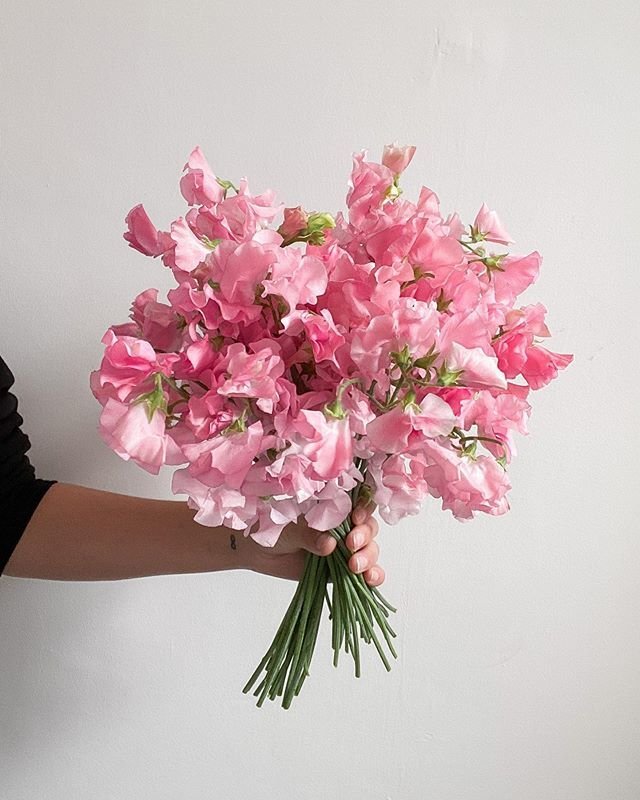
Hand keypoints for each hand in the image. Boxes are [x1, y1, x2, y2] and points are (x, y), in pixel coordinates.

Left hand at [245, 501, 382, 585]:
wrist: (260, 552)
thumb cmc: (275, 531)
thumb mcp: (291, 529)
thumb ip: (310, 536)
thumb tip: (329, 544)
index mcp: (334, 509)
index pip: (359, 505)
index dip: (364, 510)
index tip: (355, 518)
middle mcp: (344, 528)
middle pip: (369, 528)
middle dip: (364, 537)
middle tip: (351, 544)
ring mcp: (345, 550)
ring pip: (370, 550)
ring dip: (369, 558)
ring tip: (355, 567)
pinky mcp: (343, 571)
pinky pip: (366, 573)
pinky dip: (373, 576)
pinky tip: (370, 579)